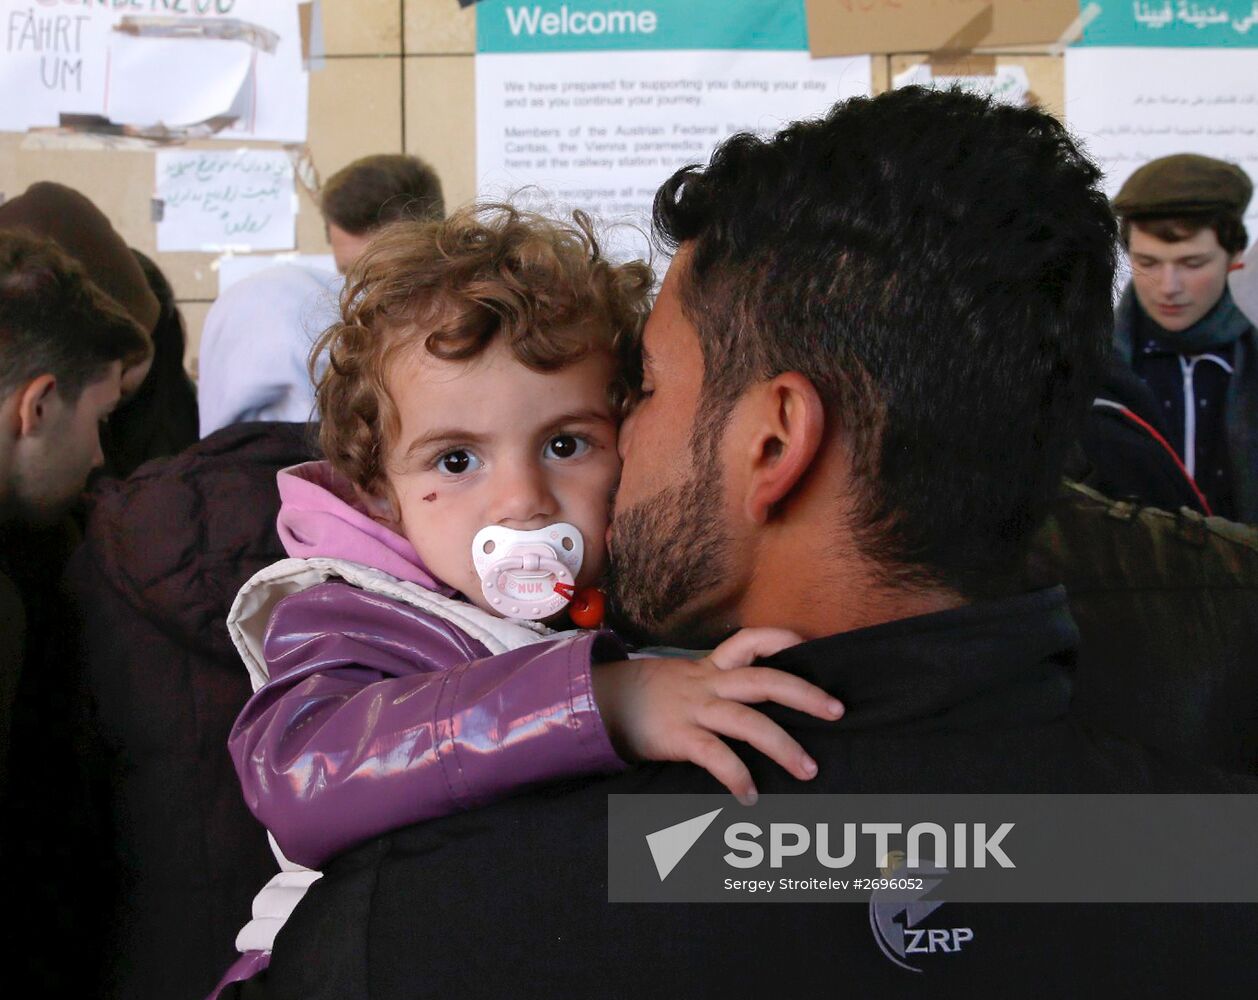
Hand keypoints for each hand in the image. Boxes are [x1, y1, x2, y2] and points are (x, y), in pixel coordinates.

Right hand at [591, 628, 843, 803]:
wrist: (599, 705)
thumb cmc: (648, 699)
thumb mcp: (683, 682)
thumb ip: (716, 688)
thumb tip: (756, 705)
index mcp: (710, 668)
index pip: (750, 641)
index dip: (781, 639)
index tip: (811, 646)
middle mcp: (707, 684)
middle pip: (764, 680)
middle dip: (804, 693)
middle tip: (837, 711)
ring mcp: (694, 710)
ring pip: (748, 722)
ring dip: (783, 746)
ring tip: (809, 770)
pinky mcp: (679, 737)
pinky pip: (715, 756)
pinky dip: (737, 776)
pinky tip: (750, 797)